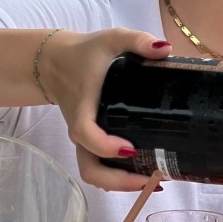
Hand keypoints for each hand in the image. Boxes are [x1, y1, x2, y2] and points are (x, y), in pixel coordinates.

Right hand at [42, 28, 173, 191]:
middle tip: (153, 178)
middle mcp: (81, 129)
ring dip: (120, 183)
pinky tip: (144, 171)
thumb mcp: (113, 38)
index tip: (130, 147)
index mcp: (84, 105)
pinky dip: (118, 175)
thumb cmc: (88, 52)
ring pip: (93, 172)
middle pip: (89, 168)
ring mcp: (84, 139)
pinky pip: (99, 166)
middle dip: (118, 180)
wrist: (57, 62)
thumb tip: (166, 49)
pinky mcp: (90, 141)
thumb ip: (137, 40)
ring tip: (155, 180)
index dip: (104, 145)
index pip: (85, 133)